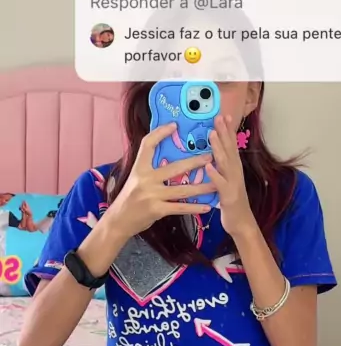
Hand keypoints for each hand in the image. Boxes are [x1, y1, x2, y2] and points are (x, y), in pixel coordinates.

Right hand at [110, 123, 212, 238]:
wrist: (119, 220)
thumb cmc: (130, 198)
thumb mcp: (135, 178)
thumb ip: (149, 169)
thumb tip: (166, 156)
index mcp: (139, 168)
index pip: (148, 145)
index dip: (160, 133)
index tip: (174, 126)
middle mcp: (145, 180)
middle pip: (174, 168)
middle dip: (195, 162)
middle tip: (211, 158)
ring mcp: (152, 195)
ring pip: (182, 190)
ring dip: (201, 188)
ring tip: (216, 184)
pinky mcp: (157, 210)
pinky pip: (180, 208)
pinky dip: (194, 208)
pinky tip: (207, 207)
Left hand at [207, 115, 255, 237]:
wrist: (242, 223)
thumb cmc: (231, 202)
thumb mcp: (227, 181)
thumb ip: (222, 168)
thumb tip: (213, 155)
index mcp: (234, 168)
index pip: (231, 146)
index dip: (228, 130)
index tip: (223, 115)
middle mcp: (236, 172)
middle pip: (230, 149)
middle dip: (224, 132)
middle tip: (218, 116)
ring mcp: (233, 183)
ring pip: (226, 163)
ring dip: (219, 148)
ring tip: (212, 134)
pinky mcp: (229, 196)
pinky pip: (220, 184)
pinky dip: (215, 174)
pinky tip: (208, 165)